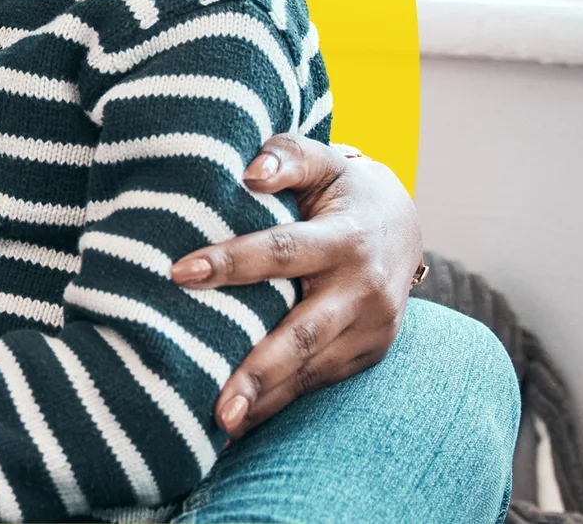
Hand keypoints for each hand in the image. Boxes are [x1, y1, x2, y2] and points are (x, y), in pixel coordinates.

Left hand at [171, 135, 423, 436]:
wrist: (404, 226)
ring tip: (219, 426)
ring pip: (312, 370)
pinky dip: (281, 403)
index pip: (281, 252)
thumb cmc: (341, 189)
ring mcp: (372, 329)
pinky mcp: (368, 354)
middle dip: (259, 371)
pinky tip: (244, 423)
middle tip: (218, 405)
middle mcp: (365, 290)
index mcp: (347, 238)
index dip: (231, 262)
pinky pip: (320, 382)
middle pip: (304, 334)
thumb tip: (250, 172)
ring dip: (266, 400)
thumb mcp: (321, 162)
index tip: (178, 274)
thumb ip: (286, 157)